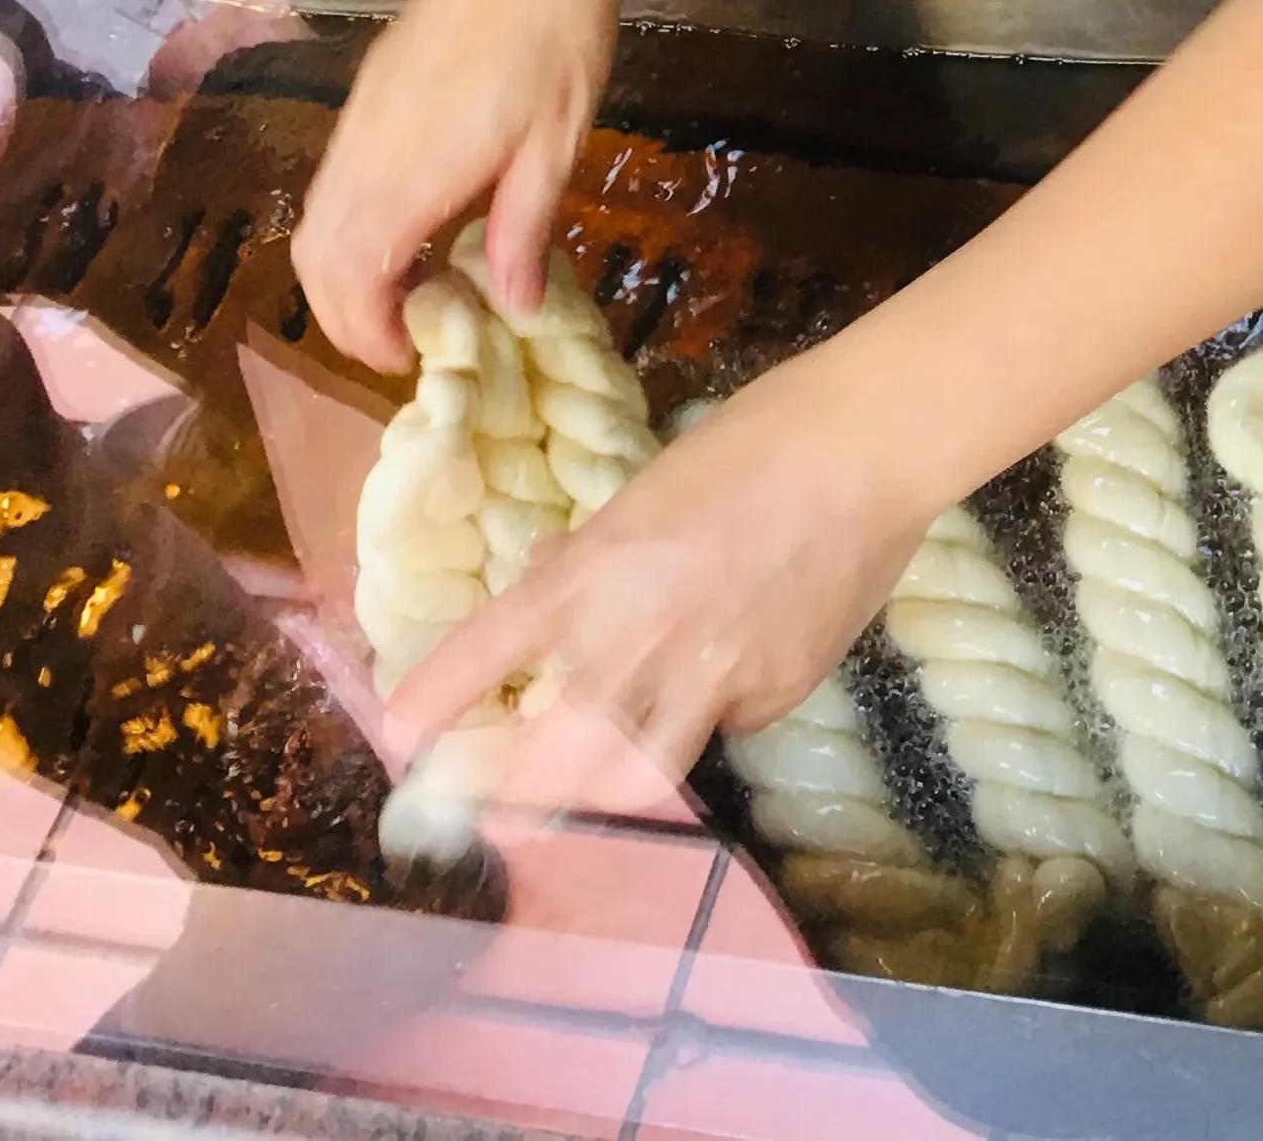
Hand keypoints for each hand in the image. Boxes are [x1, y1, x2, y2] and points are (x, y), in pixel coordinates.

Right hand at [295, 0, 619, 372]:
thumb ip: (522, 229)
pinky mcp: (368, 95)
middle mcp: (365, 149)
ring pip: (317, 219)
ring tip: (413, 292)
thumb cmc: (557, 40)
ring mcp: (359, 118)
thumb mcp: (556, 144)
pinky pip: (335, 181)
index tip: (410, 358)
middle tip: (406, 339)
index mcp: (410, 169)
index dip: (368, 331)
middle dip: (345, 314)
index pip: (353, 274)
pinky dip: (352, 226)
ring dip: (346, 271)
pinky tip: (411, 230)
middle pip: (317, 255)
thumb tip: (512, 310)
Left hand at [387, 360, 927, 766]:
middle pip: (554, 759)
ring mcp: (710, 677)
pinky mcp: (775, 693)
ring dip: (603, 796)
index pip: (487, 652)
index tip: (399, 735)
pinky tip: (736, 670)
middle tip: (493, 818)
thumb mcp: (644, 494)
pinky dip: (714, 715)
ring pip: (637, 776)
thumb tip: (550, 590)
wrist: (863, 449)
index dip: (433, 702)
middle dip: (512, 800)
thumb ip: (593, 561)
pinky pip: (727, 725)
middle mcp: (638, 639)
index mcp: (594, 574)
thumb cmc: (748, 444)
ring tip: (589, 801)